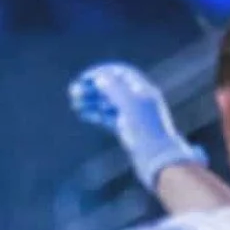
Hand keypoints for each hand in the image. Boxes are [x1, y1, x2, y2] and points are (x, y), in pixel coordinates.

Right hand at [68, 63, 204, 191]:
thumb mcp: (130, 105)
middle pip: (113, 87)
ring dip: (91, 101)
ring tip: (75, 104)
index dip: (102, 72)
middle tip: (73, 92)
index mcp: (142, 90)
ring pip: (108, 103)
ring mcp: (132, 114)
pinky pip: (108, 117)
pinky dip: (95, 114)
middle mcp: (137, 99)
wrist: (156, 156)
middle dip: (92, 88)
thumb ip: (115, 89)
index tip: (84, 78)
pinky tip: (83, 114)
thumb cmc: (145, 130)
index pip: (120, 73)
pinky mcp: (126, 129)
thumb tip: (99, 77)